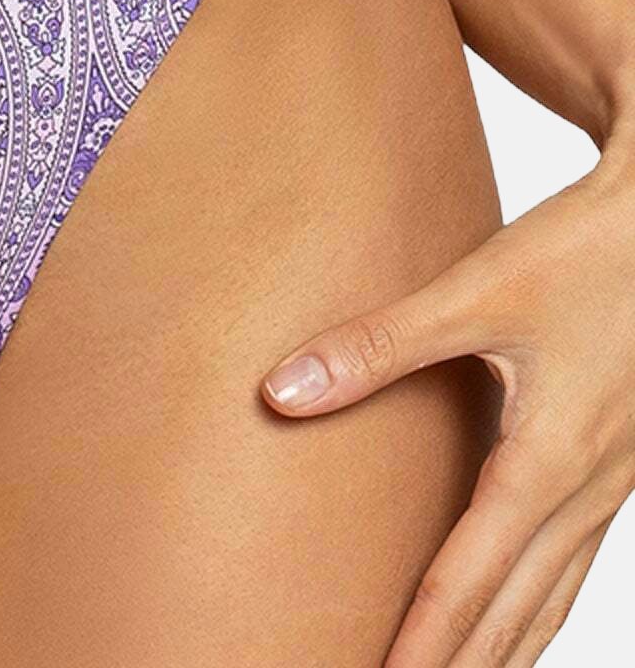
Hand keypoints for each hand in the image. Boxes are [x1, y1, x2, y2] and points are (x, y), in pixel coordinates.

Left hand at [261, 138, 634, 665]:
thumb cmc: (577, 254)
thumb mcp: (475, 292)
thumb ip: (376, 343)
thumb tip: (280, 391)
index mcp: (544, 462)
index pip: (468, 583)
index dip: (420, 646)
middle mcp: (583, 493)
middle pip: (513, 615)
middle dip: (456, 667)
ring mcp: (608, 489)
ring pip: (550, 603)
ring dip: (499, 653)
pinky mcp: (614, 472)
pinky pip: (571, 570)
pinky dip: (535, 614)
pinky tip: (514, 625)